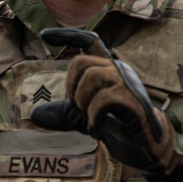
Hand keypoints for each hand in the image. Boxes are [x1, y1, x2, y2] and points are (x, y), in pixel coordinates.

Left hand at [31, 28, 182, 181]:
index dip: (67, 35)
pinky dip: (94, 116)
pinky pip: (103, 99)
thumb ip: (65, 114)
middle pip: (81, 62)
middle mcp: (118, 69)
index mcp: (108, 69)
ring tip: (92, 118)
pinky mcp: (132, 100)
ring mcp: (127, 82)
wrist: (147, 146)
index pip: (89, 41)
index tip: (44, 35)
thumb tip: (36, 115)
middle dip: (71, 87)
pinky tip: (100, 126)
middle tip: (80, 109)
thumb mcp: (86, 118)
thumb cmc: (119, 127)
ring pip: (91, 77)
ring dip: (83, 101)